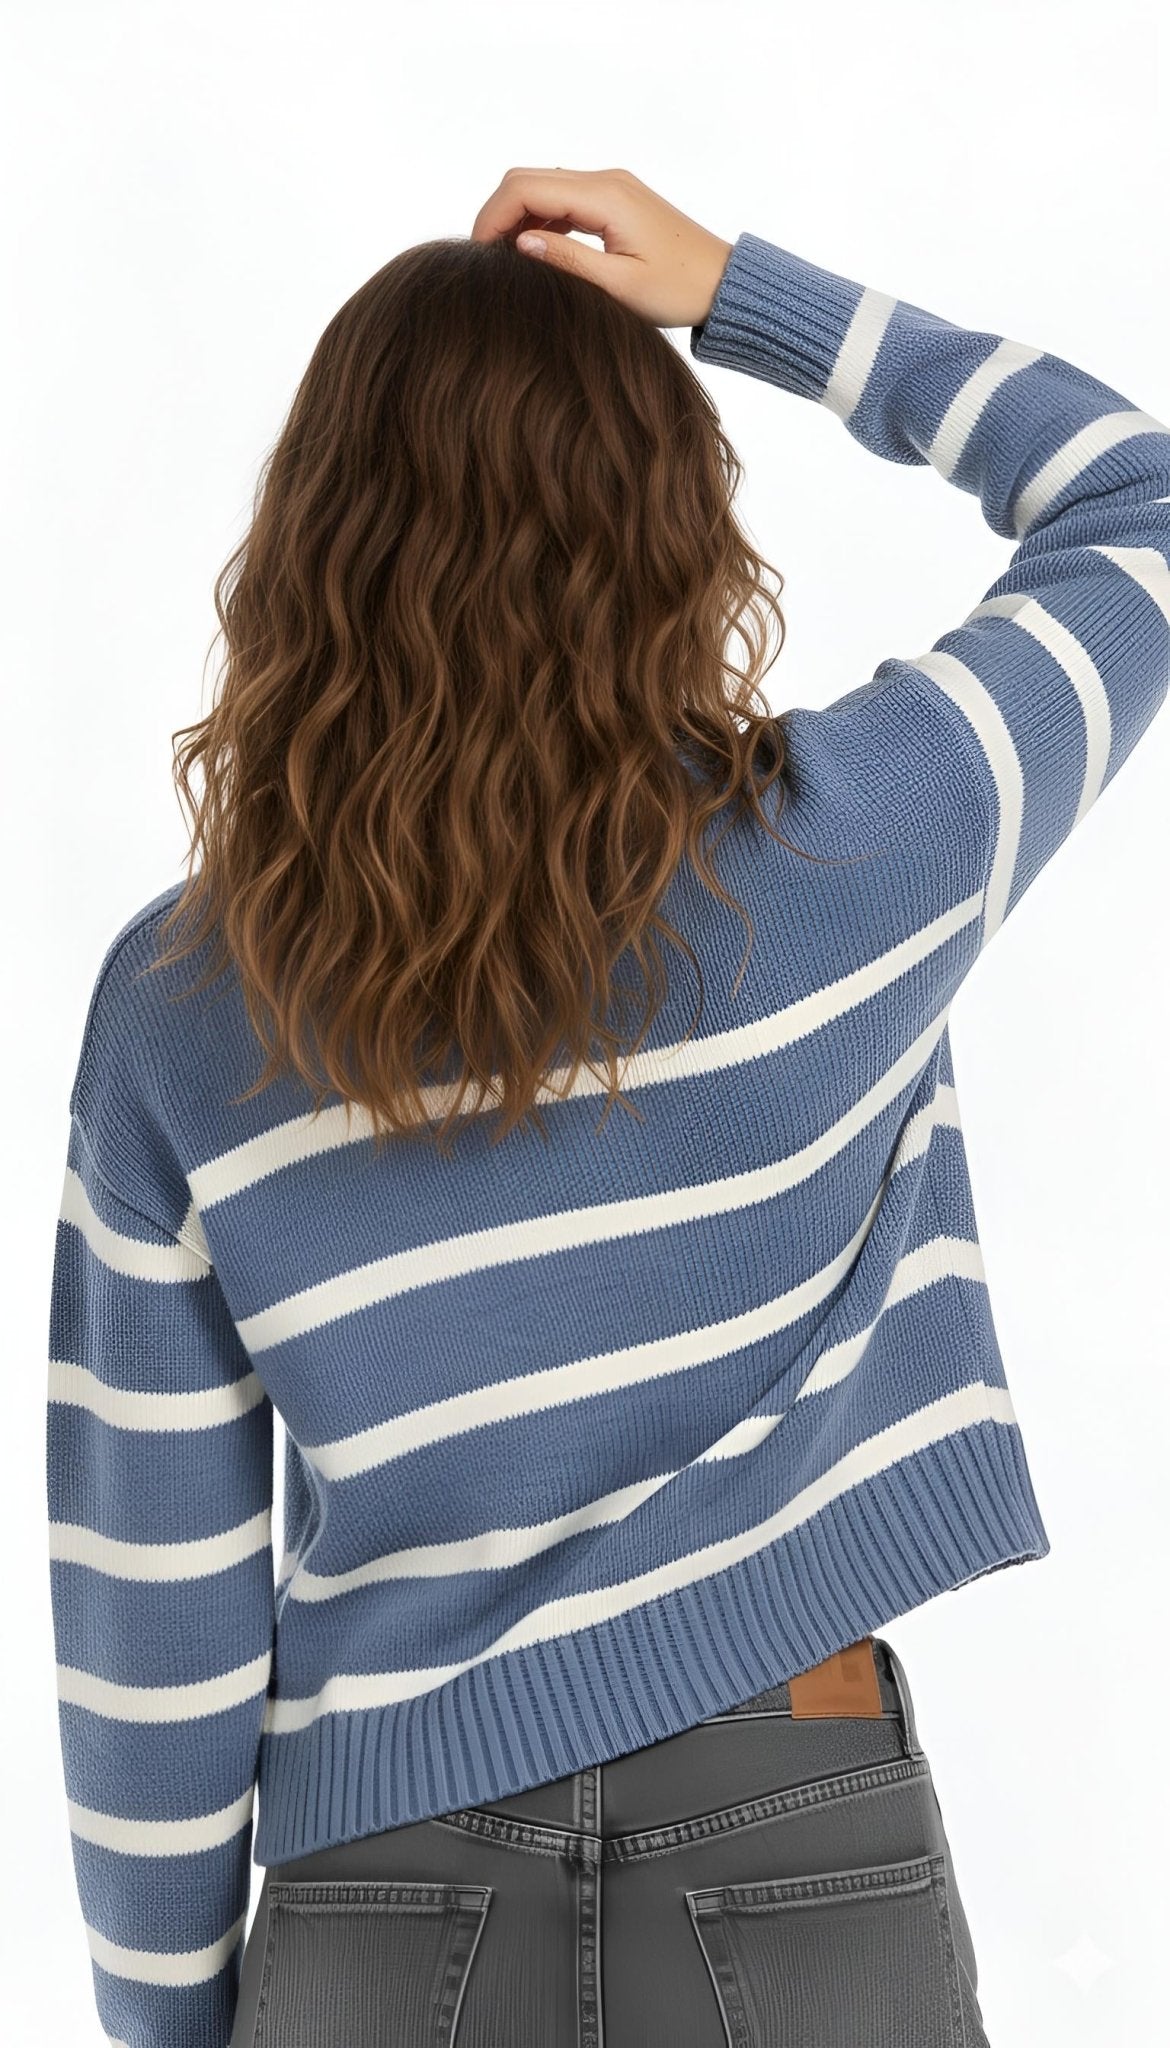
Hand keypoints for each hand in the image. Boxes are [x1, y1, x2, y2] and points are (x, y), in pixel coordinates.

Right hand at [470, 165, 734, 329]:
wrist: (722, 283)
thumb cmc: (679, 290)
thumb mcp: (619, 287)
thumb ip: (567, 261)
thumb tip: (519, 244)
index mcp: (605, 196)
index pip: (525, 188)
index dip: (491, 218)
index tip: (477, 256)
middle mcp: (605, 180)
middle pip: (528, 178)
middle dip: (497, 214)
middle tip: (485, 260)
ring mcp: (611, 186)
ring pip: (543, 185)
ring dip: (517, 216)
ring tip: (507, 261)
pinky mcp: (615, 199)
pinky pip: (564, 197)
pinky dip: (541, 219)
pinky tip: (537, 252)